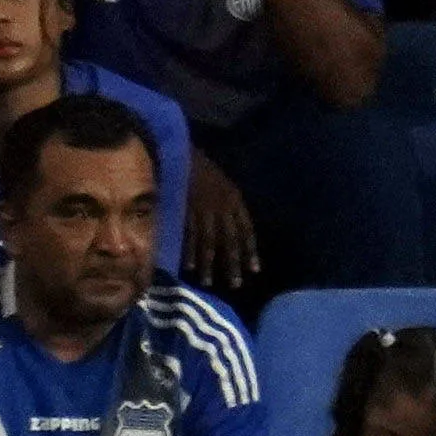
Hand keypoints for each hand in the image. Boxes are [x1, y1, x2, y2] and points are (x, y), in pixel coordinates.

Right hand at [182, 151, 260, 288]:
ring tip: (209, 282)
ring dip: (209, 263)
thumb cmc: (201, 167)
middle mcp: (222, 206)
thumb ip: (229, 203)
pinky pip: (189, 235)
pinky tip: (190, 266)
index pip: (246, 229)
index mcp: (234, 198)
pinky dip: (189, 252)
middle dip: (233, 263)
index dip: (250, 250)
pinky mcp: (186, 210)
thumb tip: (233, 227)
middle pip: (230, 240)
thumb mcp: (223, 182)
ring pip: (209, 241)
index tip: (254, 269)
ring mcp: (203, 209)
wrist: (181, 151)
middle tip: (235, 284)